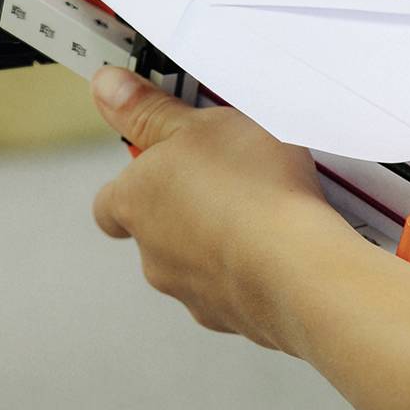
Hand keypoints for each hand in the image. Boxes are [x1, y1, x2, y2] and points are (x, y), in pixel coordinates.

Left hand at [88, 68, 365, 351]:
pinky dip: (256, 269)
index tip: (164, 158)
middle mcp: (154, 255)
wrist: (302, 270)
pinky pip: (240, 287)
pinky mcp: (237, 320)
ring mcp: (194, 292)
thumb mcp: (199, 126)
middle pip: (159, 229)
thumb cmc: (251, 194)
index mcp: (134, 204)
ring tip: (266, 210)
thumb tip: (107, 89)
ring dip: (224, 239)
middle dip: (190, 207)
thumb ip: (149, 110)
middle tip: (229, 176)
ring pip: (201, 261)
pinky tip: (285, 245)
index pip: (110, 200)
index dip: (136, 180)